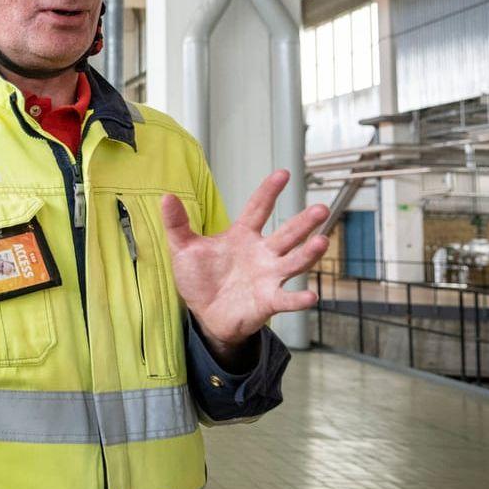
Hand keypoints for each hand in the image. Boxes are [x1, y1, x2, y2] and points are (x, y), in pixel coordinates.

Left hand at [160, 170, 327, 358]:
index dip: (269, 192)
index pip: (258, 209)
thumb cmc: (200, 279)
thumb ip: (177, 224)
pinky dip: (298, 298)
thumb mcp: (184, 249)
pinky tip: (310, 296)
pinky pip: (287, 299)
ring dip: (309, 253)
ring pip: (294, 262)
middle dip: (304, 222)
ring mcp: (269, 276)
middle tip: (321, 208)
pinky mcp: (269, 301)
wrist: (204, 314)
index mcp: (242, 236)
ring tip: (322, 242)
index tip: (283, 174)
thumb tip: (166, 197)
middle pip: (287, 234)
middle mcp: (262, 253)